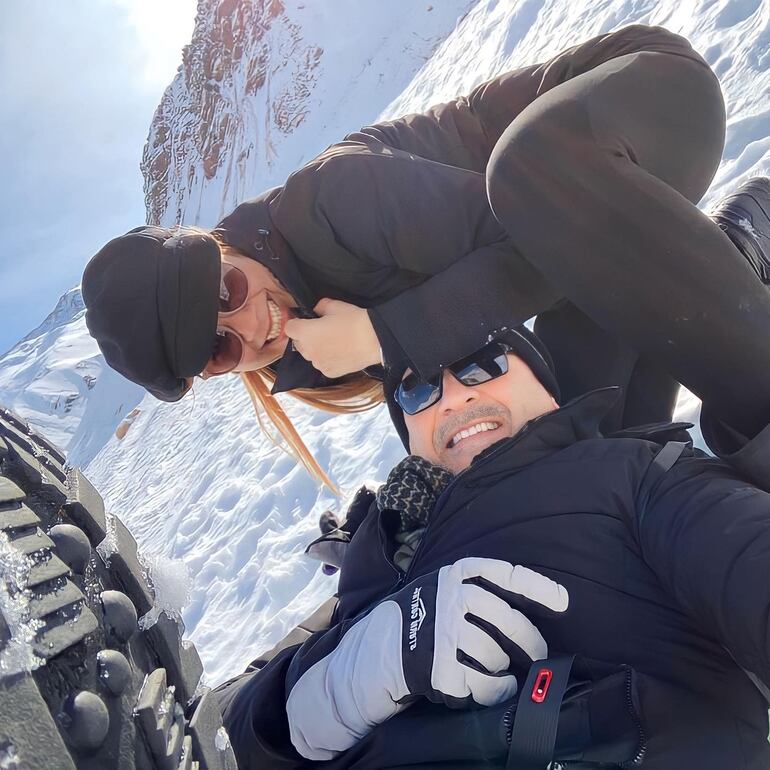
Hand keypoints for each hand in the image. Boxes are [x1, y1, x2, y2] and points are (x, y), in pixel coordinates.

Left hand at [284, 298, 380, 377]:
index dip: (297, 323)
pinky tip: (341, 352)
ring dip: (317, 349)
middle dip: (306, 337)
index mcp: (305, 332)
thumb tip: (317, 312)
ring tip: (334, 342)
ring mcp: (319, 364)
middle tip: (323, 330)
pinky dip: (328, 359)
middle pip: (299, 343)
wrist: (375, 339)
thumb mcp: (335, 305)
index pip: (289, 328)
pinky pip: (323, 365)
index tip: (306, 321)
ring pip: (311, 355)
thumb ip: (319, 307)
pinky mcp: (330, 372)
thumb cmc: (354, 320)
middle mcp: (308, 351)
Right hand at [286, 557, 568, 759]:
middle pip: (509, 620)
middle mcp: (450, 599)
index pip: (504, 574)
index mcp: (454, 574)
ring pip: (497, 655)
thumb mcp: (443, 590)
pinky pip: (485, 684)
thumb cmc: (421, 620)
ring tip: (499, 672)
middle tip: (538, 655)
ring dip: (505, 669)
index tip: (565, 603)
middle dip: (531, 642)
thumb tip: (531, 608)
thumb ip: (478, 591)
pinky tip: (494, 689)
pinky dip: (496, 691)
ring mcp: (443, 634)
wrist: (376, 652)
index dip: (538, 588)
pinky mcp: (438, 668)